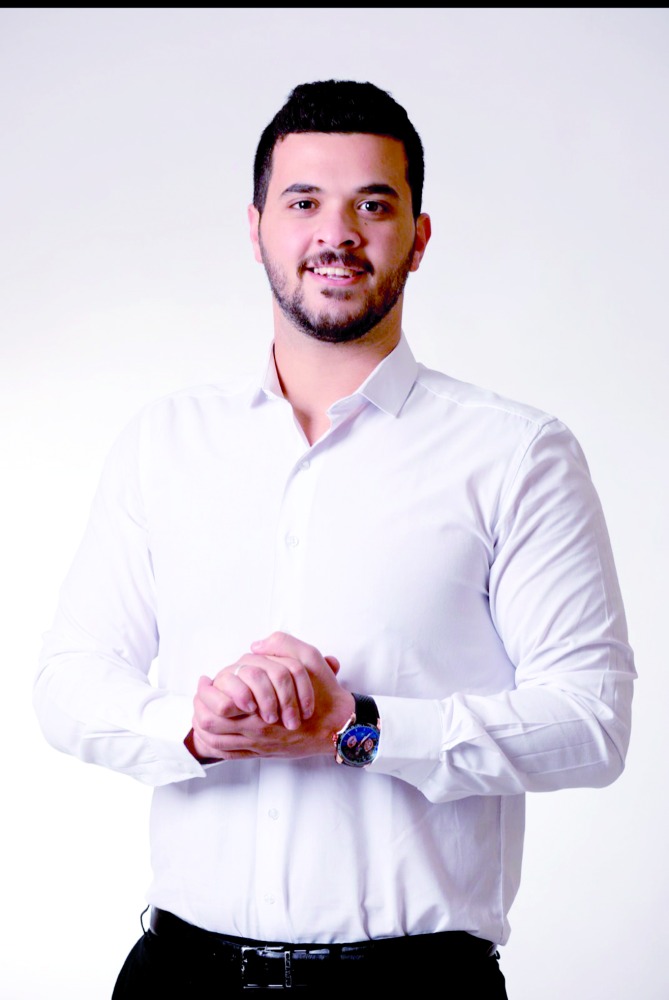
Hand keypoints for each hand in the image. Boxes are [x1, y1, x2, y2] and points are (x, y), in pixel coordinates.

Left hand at [189, 633, 352, 760]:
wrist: (338, 726)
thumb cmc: (324, 694)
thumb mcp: (309, 658)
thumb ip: (282, 644)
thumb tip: (255, 646)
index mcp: (263, 707)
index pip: (219, 703)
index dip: (206, 690)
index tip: (206, 679)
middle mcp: (256, 730)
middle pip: (209, 725)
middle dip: (198, 707)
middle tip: (200, 693)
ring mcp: (257, 744)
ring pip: (215, 741)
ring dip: (201, 725)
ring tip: (200, 709)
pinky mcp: (261, 753)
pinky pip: (227, 754)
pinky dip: (212, 744)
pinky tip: (210, 731)